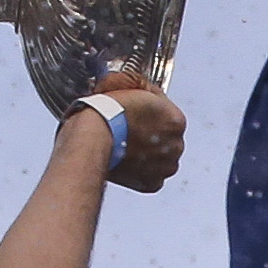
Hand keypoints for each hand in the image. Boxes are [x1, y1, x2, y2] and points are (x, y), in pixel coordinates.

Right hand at [76, 66, 185, 192]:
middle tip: (130, 131)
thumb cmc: (105, 113)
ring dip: (148, 154)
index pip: (167, 113)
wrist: (91, 139)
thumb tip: (140, 85)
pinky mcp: (151, 184)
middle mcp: (176, 145)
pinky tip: (126, 160)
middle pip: (166, 138)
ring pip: (160, 158)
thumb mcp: (125, 84)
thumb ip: (141, 86)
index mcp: (176, 120)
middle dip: (151, 135)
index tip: (136, 114)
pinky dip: (140, 171)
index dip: (150, 112)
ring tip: (126, 147)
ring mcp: (165, 167)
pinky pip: (149, 176)